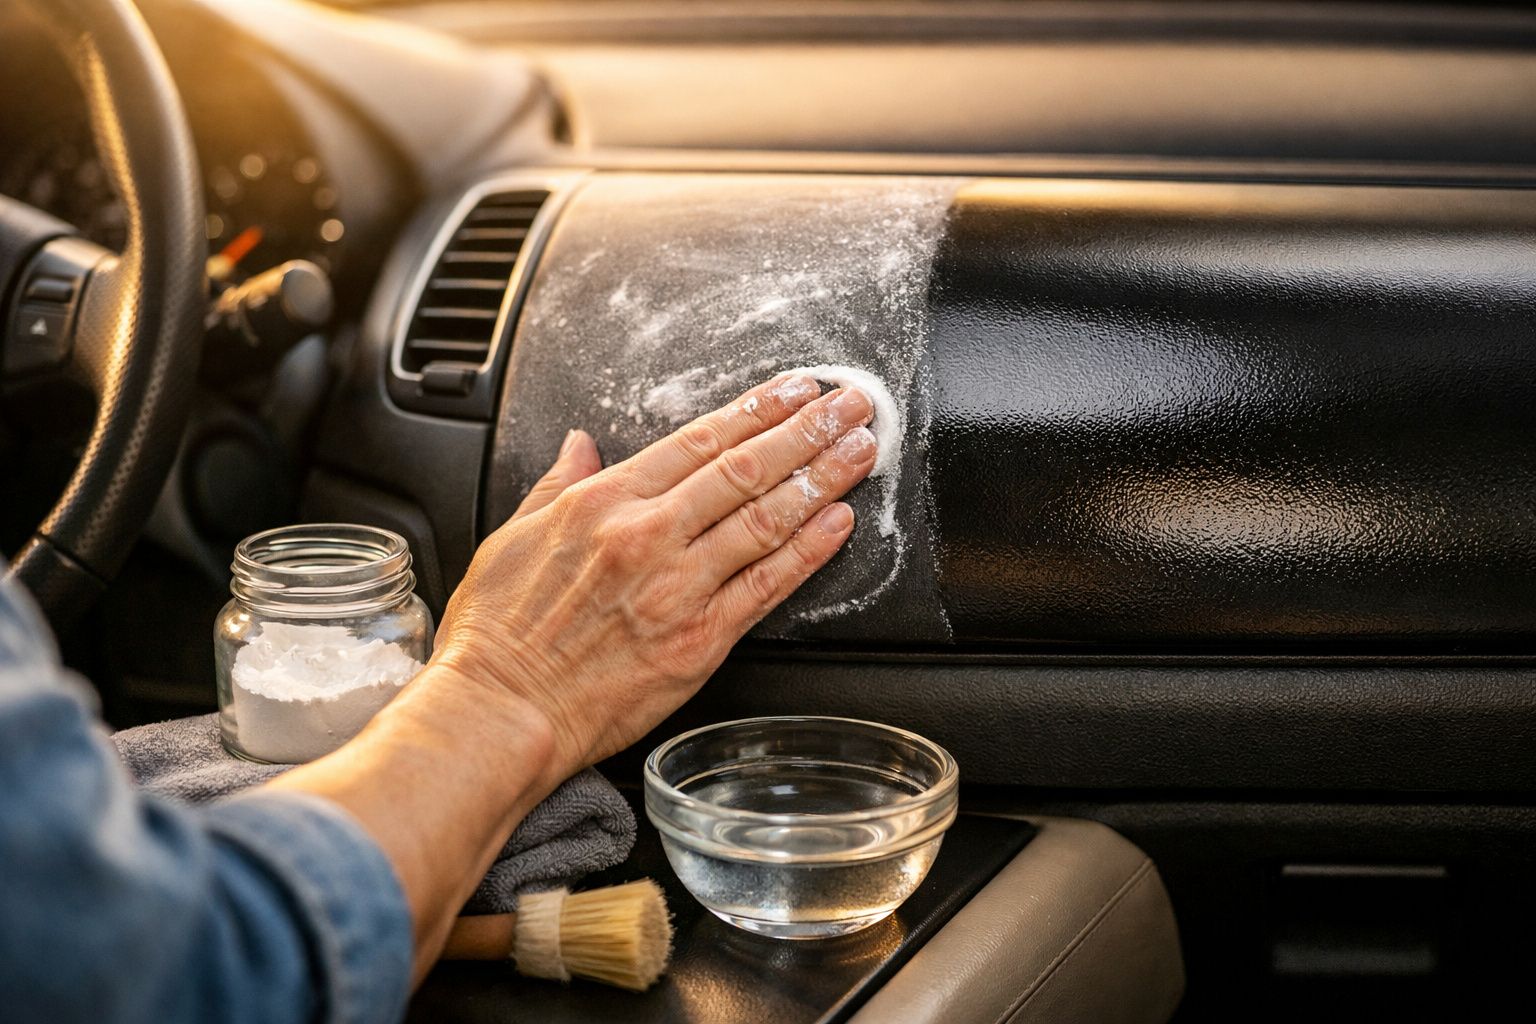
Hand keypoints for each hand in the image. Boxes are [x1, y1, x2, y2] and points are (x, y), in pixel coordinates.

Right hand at [431, 373, 876, 776]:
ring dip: (822, 479)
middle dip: (808, 430)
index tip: (799, 391)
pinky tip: (840, 523)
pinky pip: (767, 586)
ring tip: (861, 451)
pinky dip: (808, 551)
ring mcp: (678, 588)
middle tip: (853, 406)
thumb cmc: (497, 635)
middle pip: (746, 468)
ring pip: (767, 519)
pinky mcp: (699, 641)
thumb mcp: (512, 535)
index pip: (700, 440)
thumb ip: (557, 483)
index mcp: (603, 502)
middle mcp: (647, 536)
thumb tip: (580, 443)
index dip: (759, 409)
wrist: (499, 713)